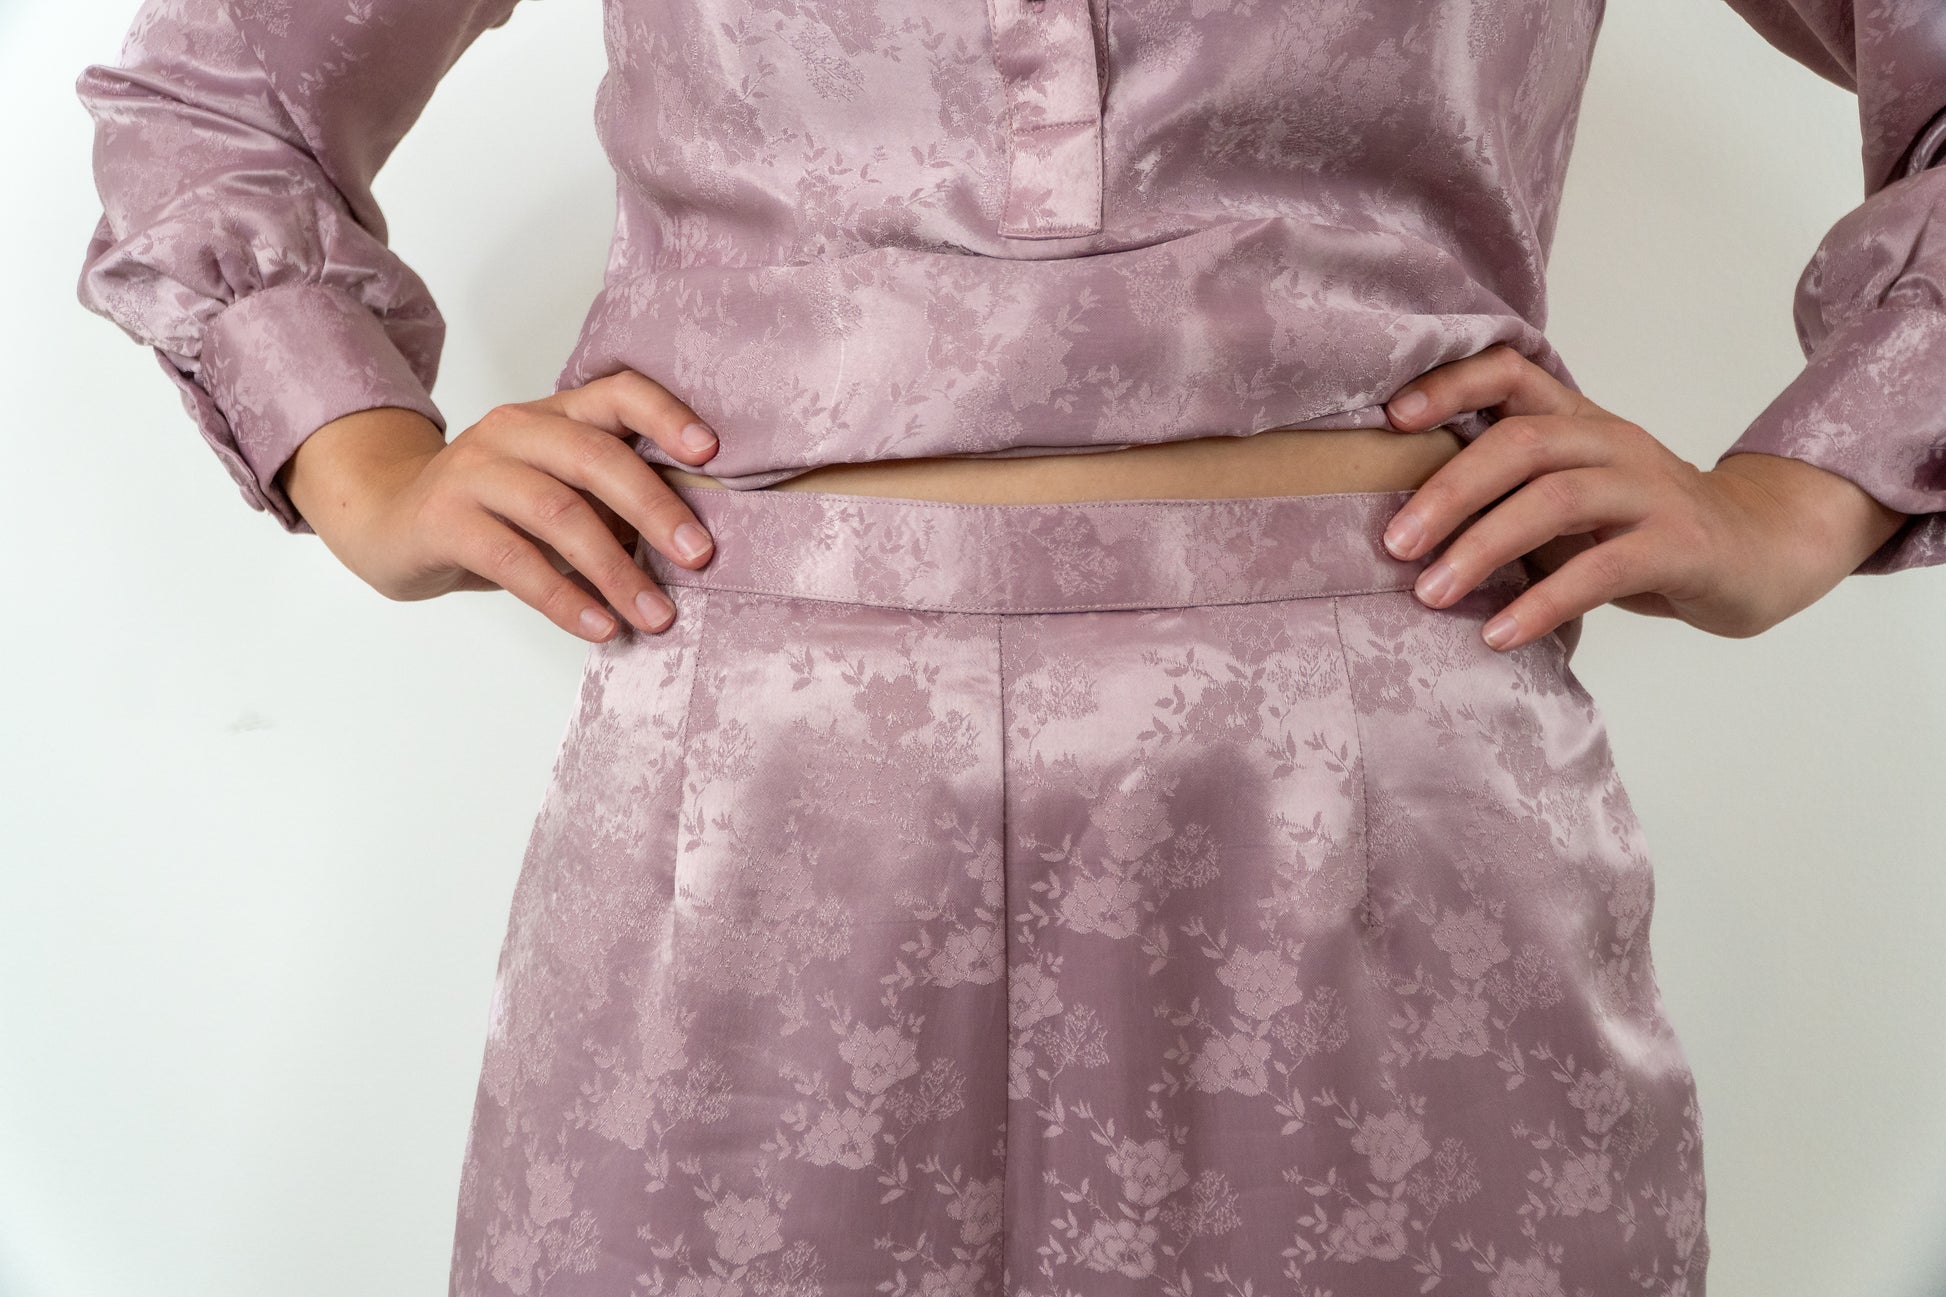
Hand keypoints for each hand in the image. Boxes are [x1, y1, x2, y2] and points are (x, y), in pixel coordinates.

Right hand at [279, 370, 723, 641]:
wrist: (388, 521)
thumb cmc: (496, 511)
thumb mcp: (557, 489)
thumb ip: (611, 501)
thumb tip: (690, 544)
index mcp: (555, 414)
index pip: (618, 392)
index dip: (667, 416)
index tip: (711, 454)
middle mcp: (515, 431)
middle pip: (596, 457)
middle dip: (656, 509)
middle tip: (702, 557)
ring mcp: (475, 471)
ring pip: (560, 514)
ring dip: (617, 571)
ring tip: (658, 615)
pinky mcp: (445, 520)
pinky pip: (516, 562)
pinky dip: (566, 599)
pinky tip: (601, 628)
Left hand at [1377, 344, 1910, 649]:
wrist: (1762, 551)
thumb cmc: (1641, 528)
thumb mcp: (1570, 497)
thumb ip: (1508, 492)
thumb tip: (1404, 520)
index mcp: (1580, 421)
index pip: (1514, 372)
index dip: (1452, 384)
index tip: (1391, 417)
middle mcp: (1613, 443)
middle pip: (1522, 443)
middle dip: (1449, 492)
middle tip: (1394, 544)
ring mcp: (1650, 491)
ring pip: (1556, 500)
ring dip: (1483, 548)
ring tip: (1431, 594)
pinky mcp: (1680, 545)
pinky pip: (1602, 569)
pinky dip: (1542, 603)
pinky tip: (1499, 634)